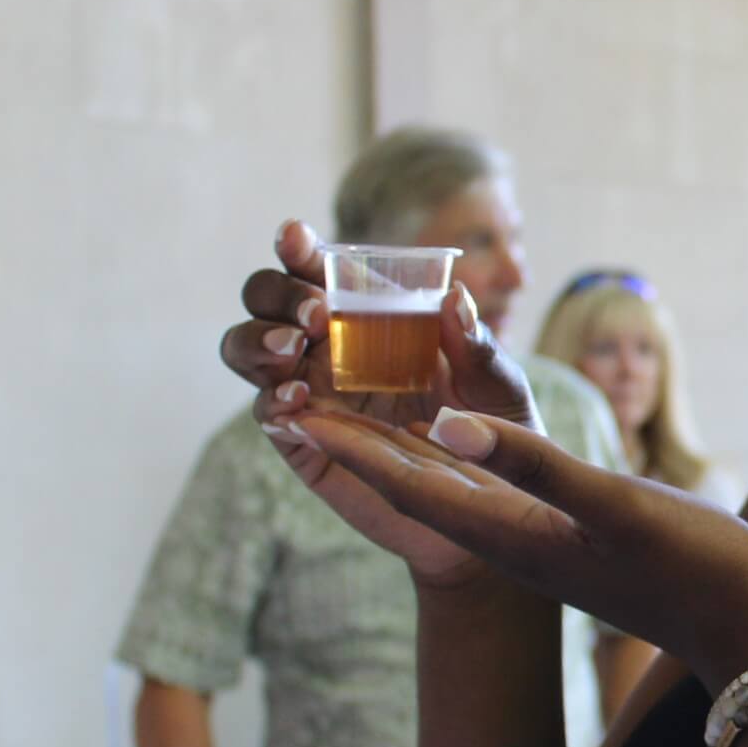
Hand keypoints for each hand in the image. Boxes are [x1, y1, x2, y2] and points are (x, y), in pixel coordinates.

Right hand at [218, 220, 543, 583]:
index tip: (296, 236)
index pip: (319, 270)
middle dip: (275, 294)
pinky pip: (267, 414)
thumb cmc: (497, 435)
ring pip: (247, 351)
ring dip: (257, 340)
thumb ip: (478, 349)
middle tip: (316, 315)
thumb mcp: (500, 389)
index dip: (298, 249)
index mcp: (370, 316)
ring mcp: (310, 393)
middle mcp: (329, 347)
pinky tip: (297, 400)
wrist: (489, 510)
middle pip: (265, 301)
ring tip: (292, 349)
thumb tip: (456, 297)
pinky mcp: (304, 443)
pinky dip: (271, 400)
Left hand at [291, 407, 747, 687]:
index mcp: (512, 537)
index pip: (408, 484)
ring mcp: (538, 543)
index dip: (345, 446)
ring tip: (347, 402)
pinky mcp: (565, 537)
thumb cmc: (693, 568)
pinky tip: (450, 429)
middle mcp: (512, 542)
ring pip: (446, 483)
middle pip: (413, 484)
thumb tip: (447, 420)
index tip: (287, 410)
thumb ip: (534, 464)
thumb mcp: (614, 507)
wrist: (745, 624)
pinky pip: (487, 486)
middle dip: (350, 443)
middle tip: (291, 396)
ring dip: (394, 443)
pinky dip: (455, 449)